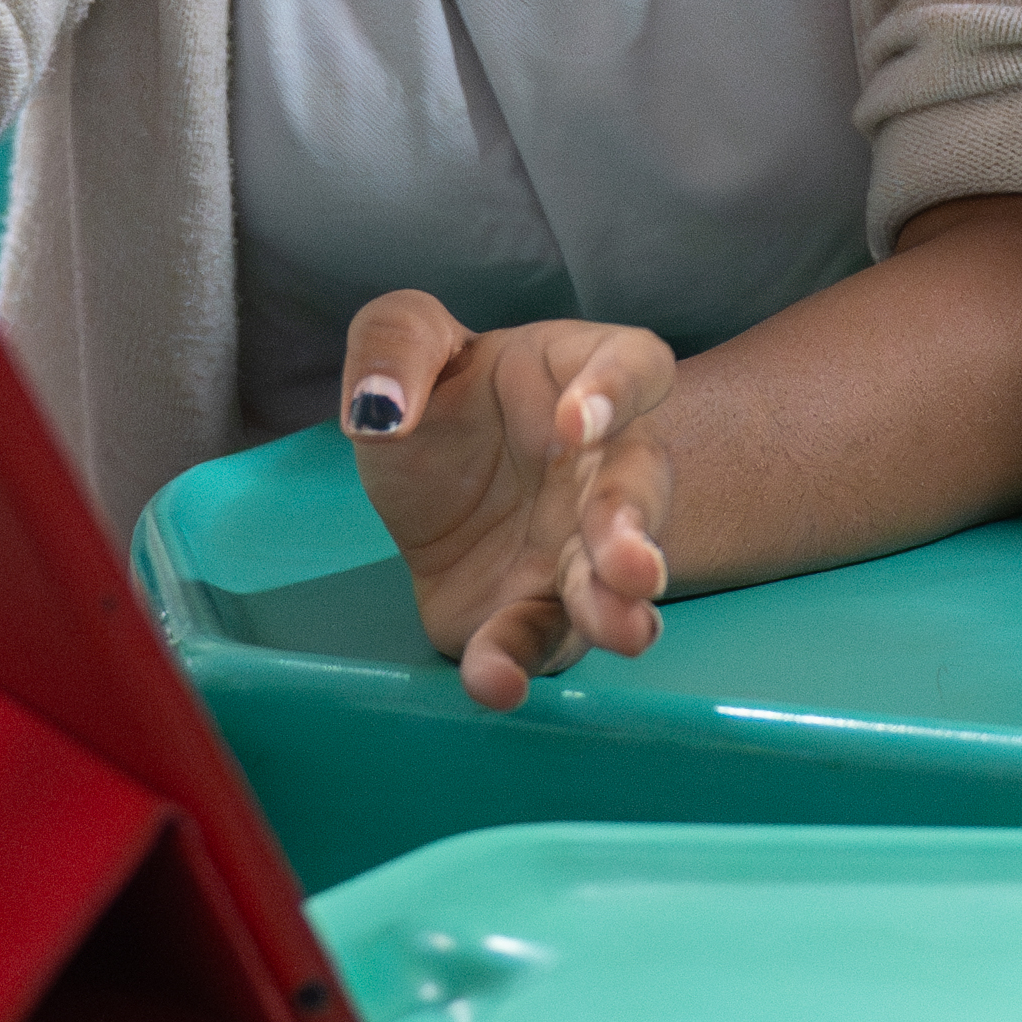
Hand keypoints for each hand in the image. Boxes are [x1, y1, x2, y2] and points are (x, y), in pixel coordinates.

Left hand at [338, 296, 675, 708]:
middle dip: (635, 527)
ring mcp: (579, 547)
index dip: (618, 391)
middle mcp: (602, 466)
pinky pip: (538, 639)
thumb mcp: (404, 340)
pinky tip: (496, 680)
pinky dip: (518, 661)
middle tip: (631, 562)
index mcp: (581, 377)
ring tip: (622, 630)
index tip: (576, 422)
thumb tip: (381, 409)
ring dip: (617, 607)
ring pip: (612, 581)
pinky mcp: (538, 611)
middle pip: (640, 489)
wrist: (434, 491)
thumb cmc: (448, 403)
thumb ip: (394, 342)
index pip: (634, 366)